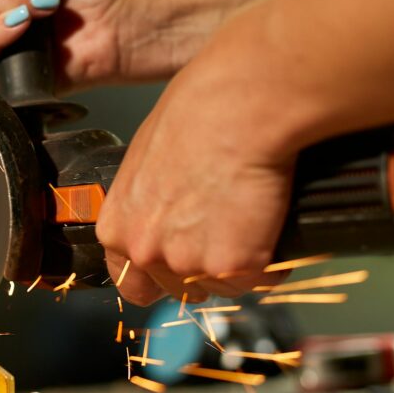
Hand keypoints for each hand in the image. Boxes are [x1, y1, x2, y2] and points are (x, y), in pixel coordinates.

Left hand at [95, 41, 295, 304]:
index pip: (132, 283)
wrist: (242, 104)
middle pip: (180, 288)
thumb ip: (148, 202)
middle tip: (229, 230)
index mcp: (117, 227)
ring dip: (242, 263)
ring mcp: (189, 264)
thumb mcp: (148, 159)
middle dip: (206, 268)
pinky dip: (276, 258)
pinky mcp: (234, 267)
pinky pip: (264, 277)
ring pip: (223, 286)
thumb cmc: (199, 111)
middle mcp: (145, 252)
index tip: (181, 266)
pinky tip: (274, 219)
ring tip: (253, 215)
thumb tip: (169, 212)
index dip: (161, 276)